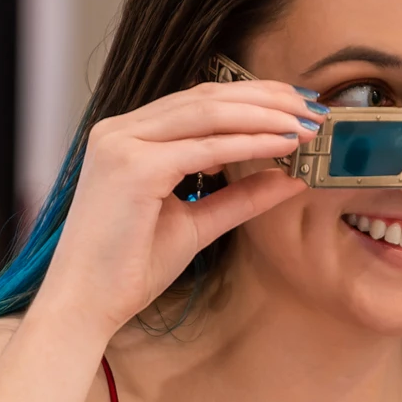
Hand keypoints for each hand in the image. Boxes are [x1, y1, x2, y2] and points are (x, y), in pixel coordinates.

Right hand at [39, 78, 314, 334]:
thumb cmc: (130, 267)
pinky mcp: (134, 167)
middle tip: (312, 109)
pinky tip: (283, 146)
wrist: (88, 303)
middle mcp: (120, 130)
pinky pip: (205, 147)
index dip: (252, 99)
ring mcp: (123, 144)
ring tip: (306, 124)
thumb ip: (238, 196)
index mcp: (128, 136)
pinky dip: (249, 143)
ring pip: (208, 114)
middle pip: (207, 98)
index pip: (199, 102)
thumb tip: (288, 177)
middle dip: (267, 100)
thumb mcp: (196, 223)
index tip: (295, 106)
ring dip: (265, 116)